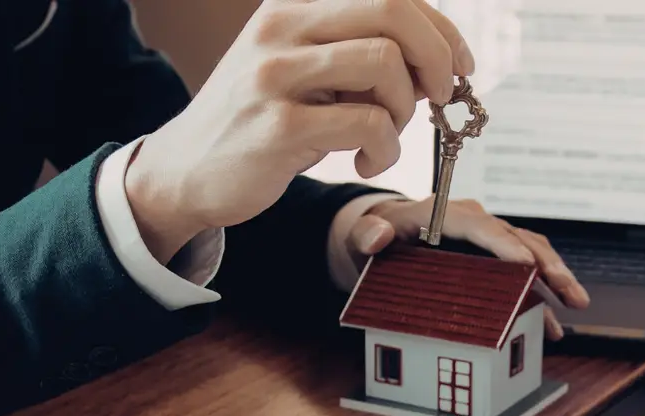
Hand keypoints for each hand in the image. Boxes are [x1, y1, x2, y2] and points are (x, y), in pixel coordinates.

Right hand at [125, 0, 471, 258]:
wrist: (186, 170)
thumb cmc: (259, 123)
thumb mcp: (304, 73)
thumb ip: (359, 59)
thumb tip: (436, 62)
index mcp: (292, 8)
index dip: (440, 28)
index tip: (459, 65)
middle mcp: (280, 29)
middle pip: (393, 13)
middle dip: (436, 57)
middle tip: (439, 98)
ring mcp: (275, 76)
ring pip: (384, 64)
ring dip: (405, 109)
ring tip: (387, 135)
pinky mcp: (278, 127)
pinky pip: (367, 124)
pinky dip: (385, 149)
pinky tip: (366, 161)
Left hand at [345, 198, 591, 338]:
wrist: (385, 236)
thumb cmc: (377, 235)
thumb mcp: (364, 234)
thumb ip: (368, 234)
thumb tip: (378, 235)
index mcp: (445, 213)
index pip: (479, 225)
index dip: (503, 244)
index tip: (526, 265)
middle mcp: (475, 223)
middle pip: (518, 240)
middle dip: (547, 266)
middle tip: (570, 292)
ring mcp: (489, 242)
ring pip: (530, 255)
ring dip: (555, 280)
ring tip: (576, 305)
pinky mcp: (495, 261)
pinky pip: (525, 276)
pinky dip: (541, 298)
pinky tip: (554, 326)